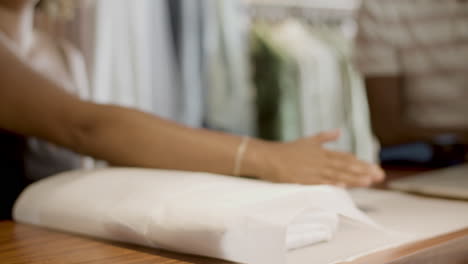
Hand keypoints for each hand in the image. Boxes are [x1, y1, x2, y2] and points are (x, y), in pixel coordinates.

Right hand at [256, 130, 384, 186]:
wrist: (268, 156)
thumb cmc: (287, 150)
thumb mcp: (308, 140)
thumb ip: (324, 137)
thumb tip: (339, 132)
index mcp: (322, 152)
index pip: (346, 158)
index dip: (361, 163)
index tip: (375, 168)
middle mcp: (320, 160)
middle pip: (345, 166)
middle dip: (363, 171)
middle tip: (380, 175)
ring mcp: (312, 170)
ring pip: (336, 174)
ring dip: (353, 178)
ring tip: (368, 181)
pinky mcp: (303, 179)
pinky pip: (320, 181)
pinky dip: (331, 183)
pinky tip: (343, 186)